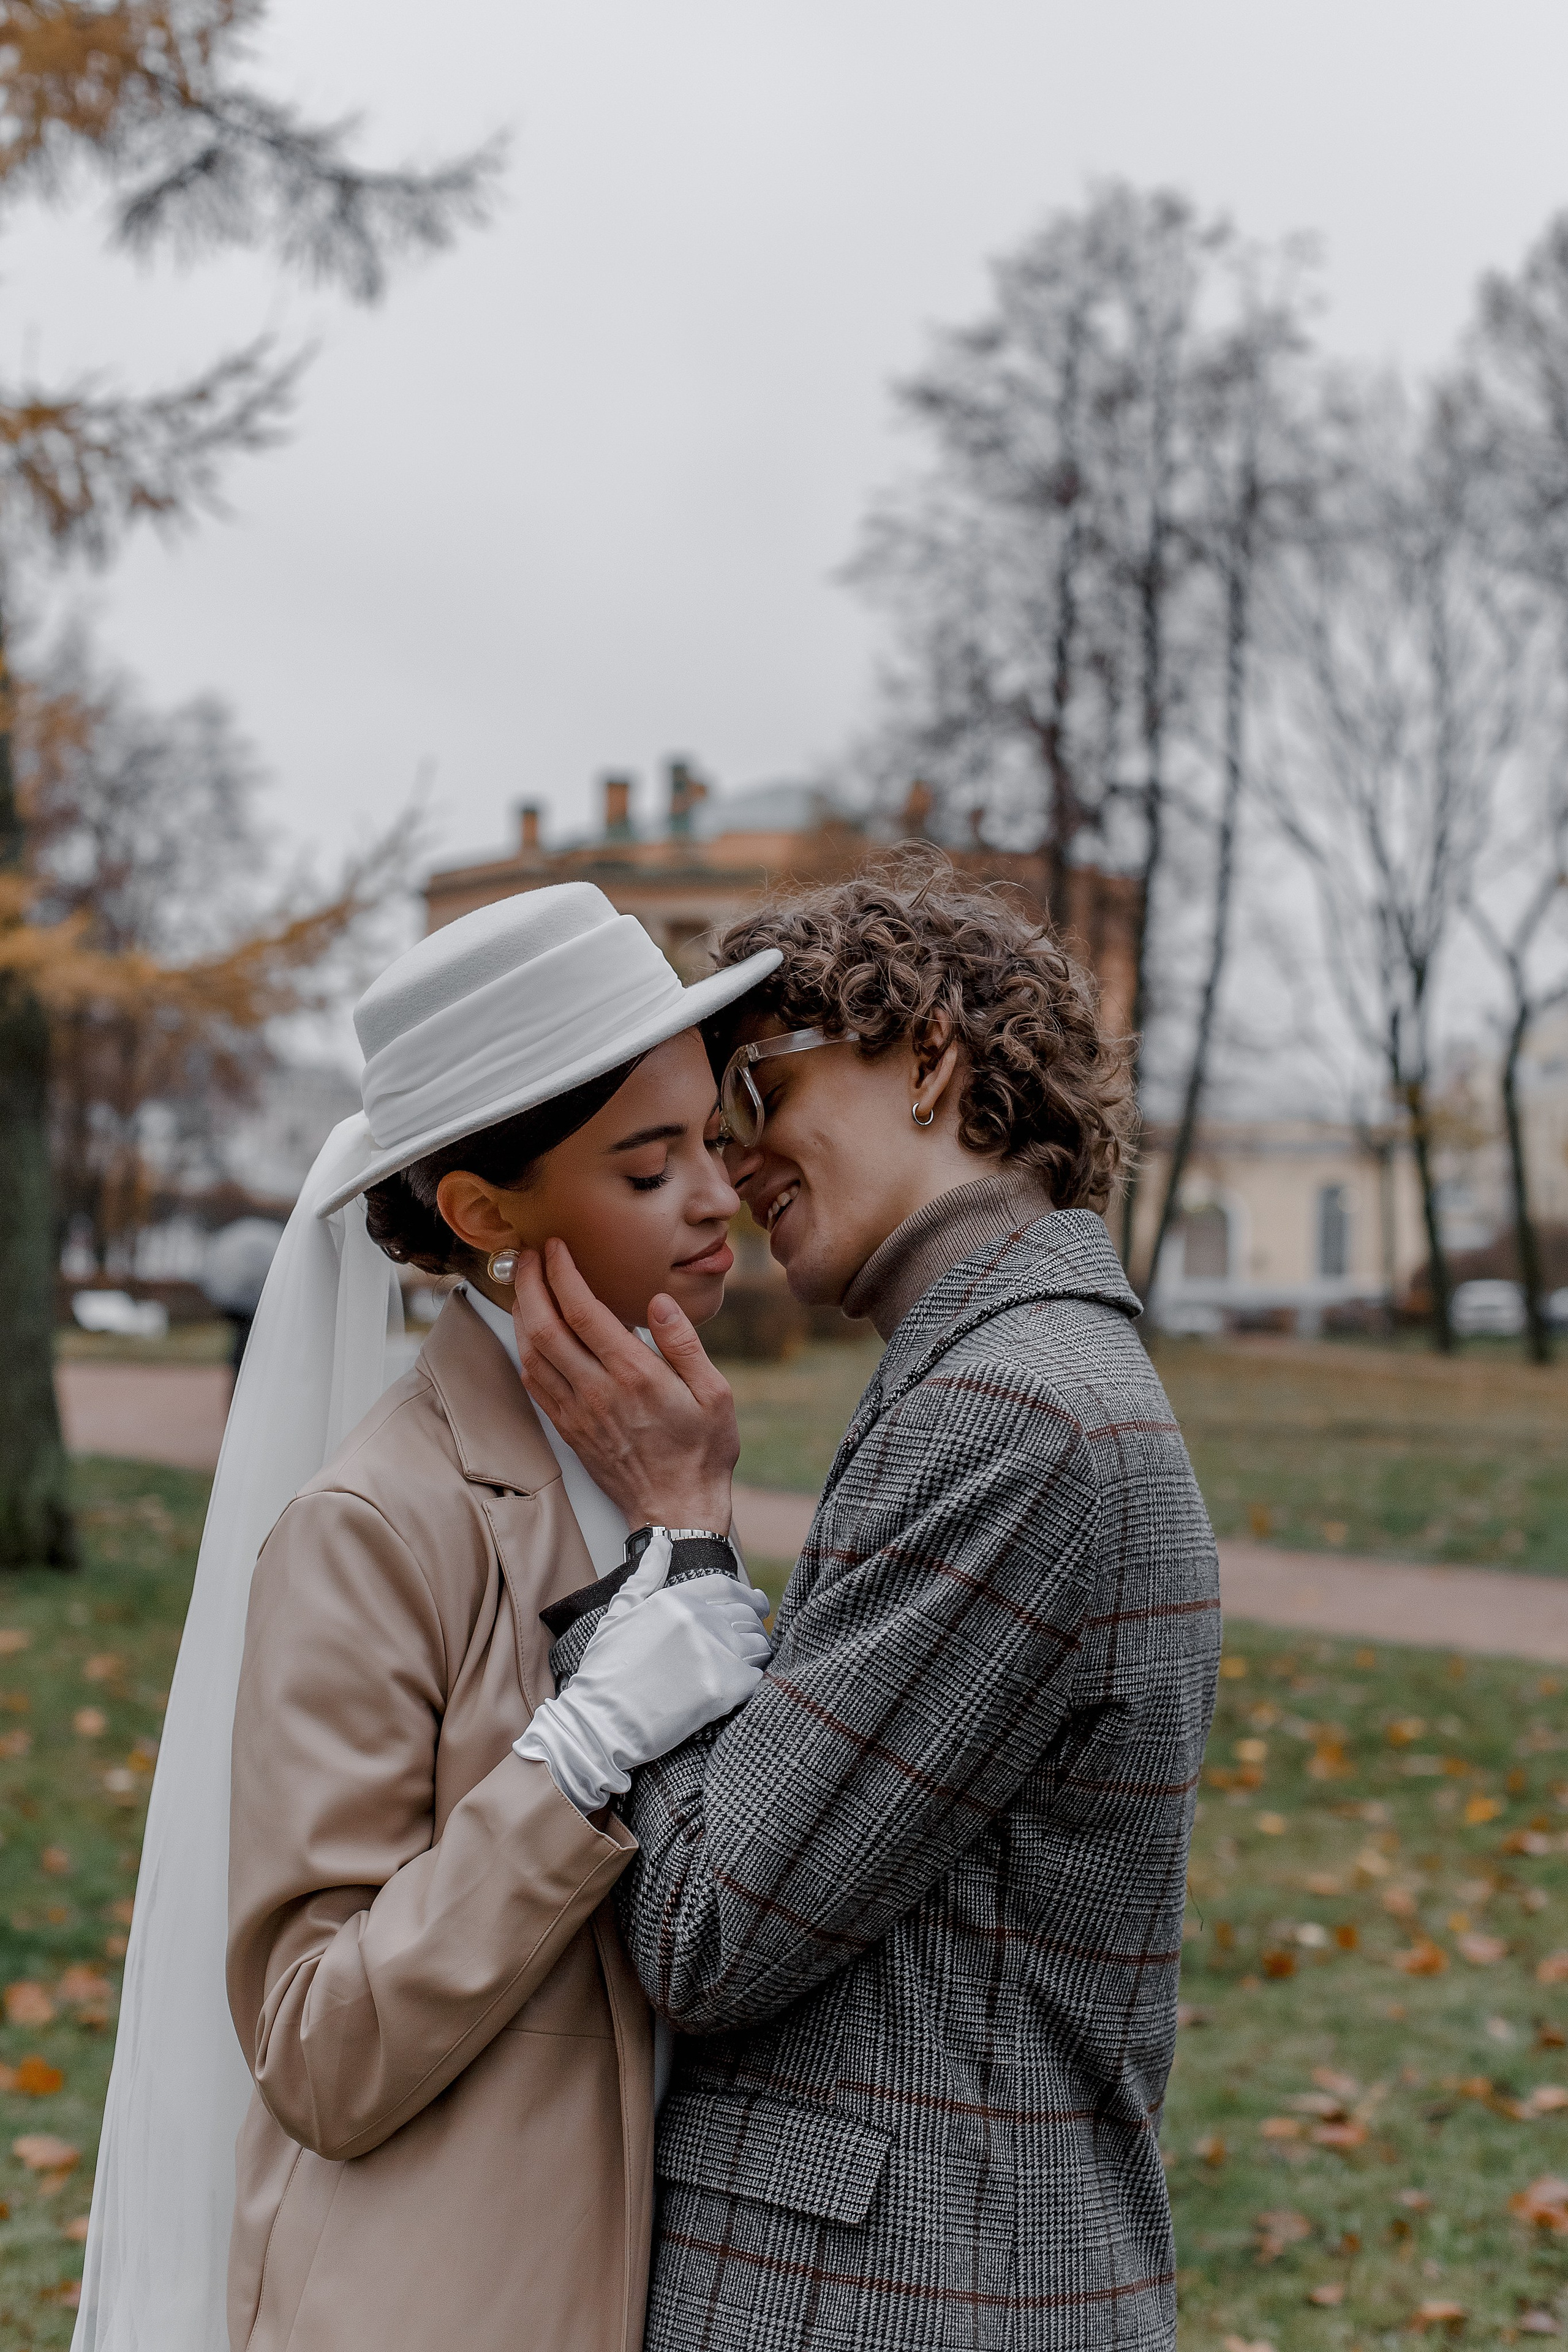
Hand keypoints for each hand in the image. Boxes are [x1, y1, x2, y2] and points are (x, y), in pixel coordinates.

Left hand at [510, 1240, 739, 1531]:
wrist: (676, 1511)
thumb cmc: (702, 1451)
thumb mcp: (715, 1394)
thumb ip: (684, 1344)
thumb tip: (658, 1302)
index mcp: (634, 1375)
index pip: (583, 1311)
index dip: (562, 1273)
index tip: (555, 1247)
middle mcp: (597, 1391)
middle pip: (545, 1327)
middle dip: (530, 1283)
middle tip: (527, 1254)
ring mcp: (577, 1412)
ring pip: (531, 1354)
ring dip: (521, 1314)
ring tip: (524, 1284)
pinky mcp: (568, 1429)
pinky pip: (535, 1383)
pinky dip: (525, 1351)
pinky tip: (529, 1333)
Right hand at [513, 1533, 771, 1811]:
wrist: (599, 1724)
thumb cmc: (605, 1672)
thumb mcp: (619, 1615)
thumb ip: (645, 1577)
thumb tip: (660, 1541)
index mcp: (676, 1600)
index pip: (728, 1587)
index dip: (746, 1595)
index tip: (756, 1604)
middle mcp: (699, 1620)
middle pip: (747, 1614)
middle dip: (752, 1625)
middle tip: (750, 1640)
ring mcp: (714, 1653)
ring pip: (758, 1644)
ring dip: (756, 1653)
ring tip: (745, 1664)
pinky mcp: (725, 1688)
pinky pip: (757, 1676)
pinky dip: (752, 1681)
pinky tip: (738, 1688)